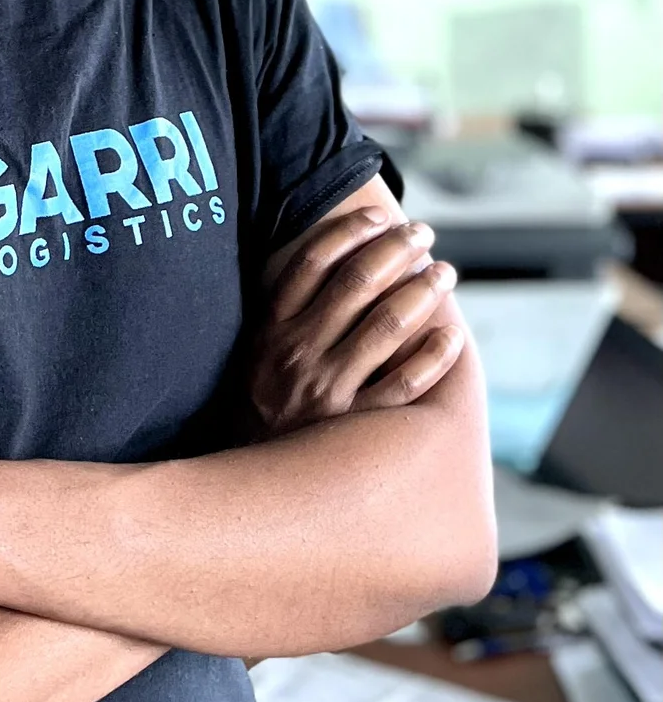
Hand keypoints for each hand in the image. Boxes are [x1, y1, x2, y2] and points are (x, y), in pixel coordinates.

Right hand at [247, 200, 463, 437]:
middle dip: (396, 251)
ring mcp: (327, 390)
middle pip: (356, 284)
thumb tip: (327, 266)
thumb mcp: (253, 356)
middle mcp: (298, 352)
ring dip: (422, 292)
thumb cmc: (261, 409)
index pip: (313, 263)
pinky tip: (452, 337)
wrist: (249, 485)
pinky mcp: (353, 426)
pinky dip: (433, 357)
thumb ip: (280, 317)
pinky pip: (404, 385)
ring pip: (386, 326)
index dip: (349, 232)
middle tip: (423, 234)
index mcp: (271, 329)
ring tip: (443, 274)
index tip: (378, 216)